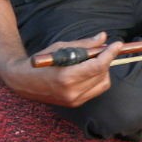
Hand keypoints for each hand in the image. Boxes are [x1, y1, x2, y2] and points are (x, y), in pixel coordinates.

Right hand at [3, 32, 123, 107]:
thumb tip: (104, 37)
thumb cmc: (42, 61)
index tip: (118, 44)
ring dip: (102, 70)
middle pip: (102, 74)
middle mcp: (72, 92)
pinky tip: (88, 71)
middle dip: (106, 60)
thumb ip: (85, 44)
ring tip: (91, 61)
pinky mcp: (75, 103)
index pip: (98, 66)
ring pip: (103, 83)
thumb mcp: (62, 47)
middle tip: (102, 50)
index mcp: (67, 77)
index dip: (110, 54)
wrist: (23, 82)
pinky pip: (95, 90)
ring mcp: (74, 100)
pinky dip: (97, 79)